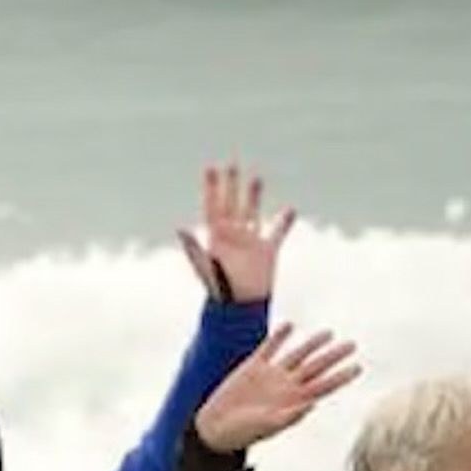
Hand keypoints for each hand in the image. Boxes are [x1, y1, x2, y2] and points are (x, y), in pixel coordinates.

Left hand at [177, 160, 295, 302]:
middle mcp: (233, 236)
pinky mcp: (267, 252)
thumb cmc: (220, 291)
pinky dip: (284, 221)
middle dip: (231, 184)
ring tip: (256, 176)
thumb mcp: (205, 267)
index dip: (211, 188)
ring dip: (254, 196)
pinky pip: (277, 232)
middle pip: (232, 204)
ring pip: (253, 212)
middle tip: (231, 162)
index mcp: (217, 237)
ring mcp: (250, 242)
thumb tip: (180, 229)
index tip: (211, 168)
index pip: (213, 206)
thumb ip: (194, 247)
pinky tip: (290, 209)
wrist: (241, 307)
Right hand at [193, 322, 359, 452]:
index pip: (324, 386)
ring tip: (329, 333)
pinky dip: (279, 337)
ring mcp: (270, 375)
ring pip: (297, 355)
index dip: (341, 377)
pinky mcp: (252, 367)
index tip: (358, 367)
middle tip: (353, 345)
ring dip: (312, 344)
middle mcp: (286, 386)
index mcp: (294, 401)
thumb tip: (312, 405)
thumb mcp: (267, 426)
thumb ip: (289, 416)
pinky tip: (290, 326)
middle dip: (334, 356)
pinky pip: (269, 348)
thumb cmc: (242, 433)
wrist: (215, 428)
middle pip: (316, 368)